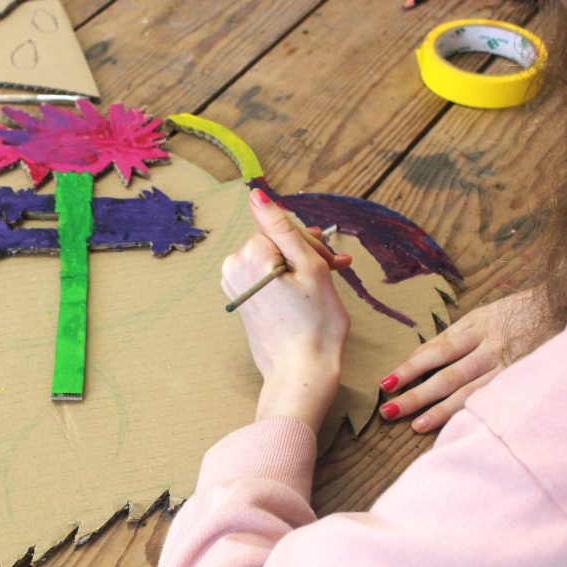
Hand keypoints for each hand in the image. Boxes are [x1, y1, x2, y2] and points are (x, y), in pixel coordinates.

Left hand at [221, 189, 350, 431]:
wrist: (301, 371)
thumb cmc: (314, 323)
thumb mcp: (309, 266)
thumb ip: (282, 227)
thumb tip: (256, 195)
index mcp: (249, 254)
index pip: (286, 230)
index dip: (313, 245)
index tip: (331, 265)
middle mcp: (233, 267)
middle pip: (278, 243)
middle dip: (307, 255)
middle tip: (333, 273)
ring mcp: (233, 286)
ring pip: (274, 260)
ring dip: (300, 267)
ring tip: (324, 285)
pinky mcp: (239, 300)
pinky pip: (266, 277)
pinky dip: (287, 281)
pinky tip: (308, 293)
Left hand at [377, 290, 536, 431]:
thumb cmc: (518, 313)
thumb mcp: (483, 314)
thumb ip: (454, 336)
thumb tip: (418, 356)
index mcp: (477, 326)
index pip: (437, 350)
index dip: (410, 366)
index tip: (386, 383)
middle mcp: (490, 347)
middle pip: (448, 374)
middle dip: (417, 394)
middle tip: (389, 410)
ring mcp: (510, 366)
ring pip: (470, 392)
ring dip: (440, 410)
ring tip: (416, 425)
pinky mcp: (524, 380)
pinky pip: (494, 400)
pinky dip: (473, 414)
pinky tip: (456, 428)